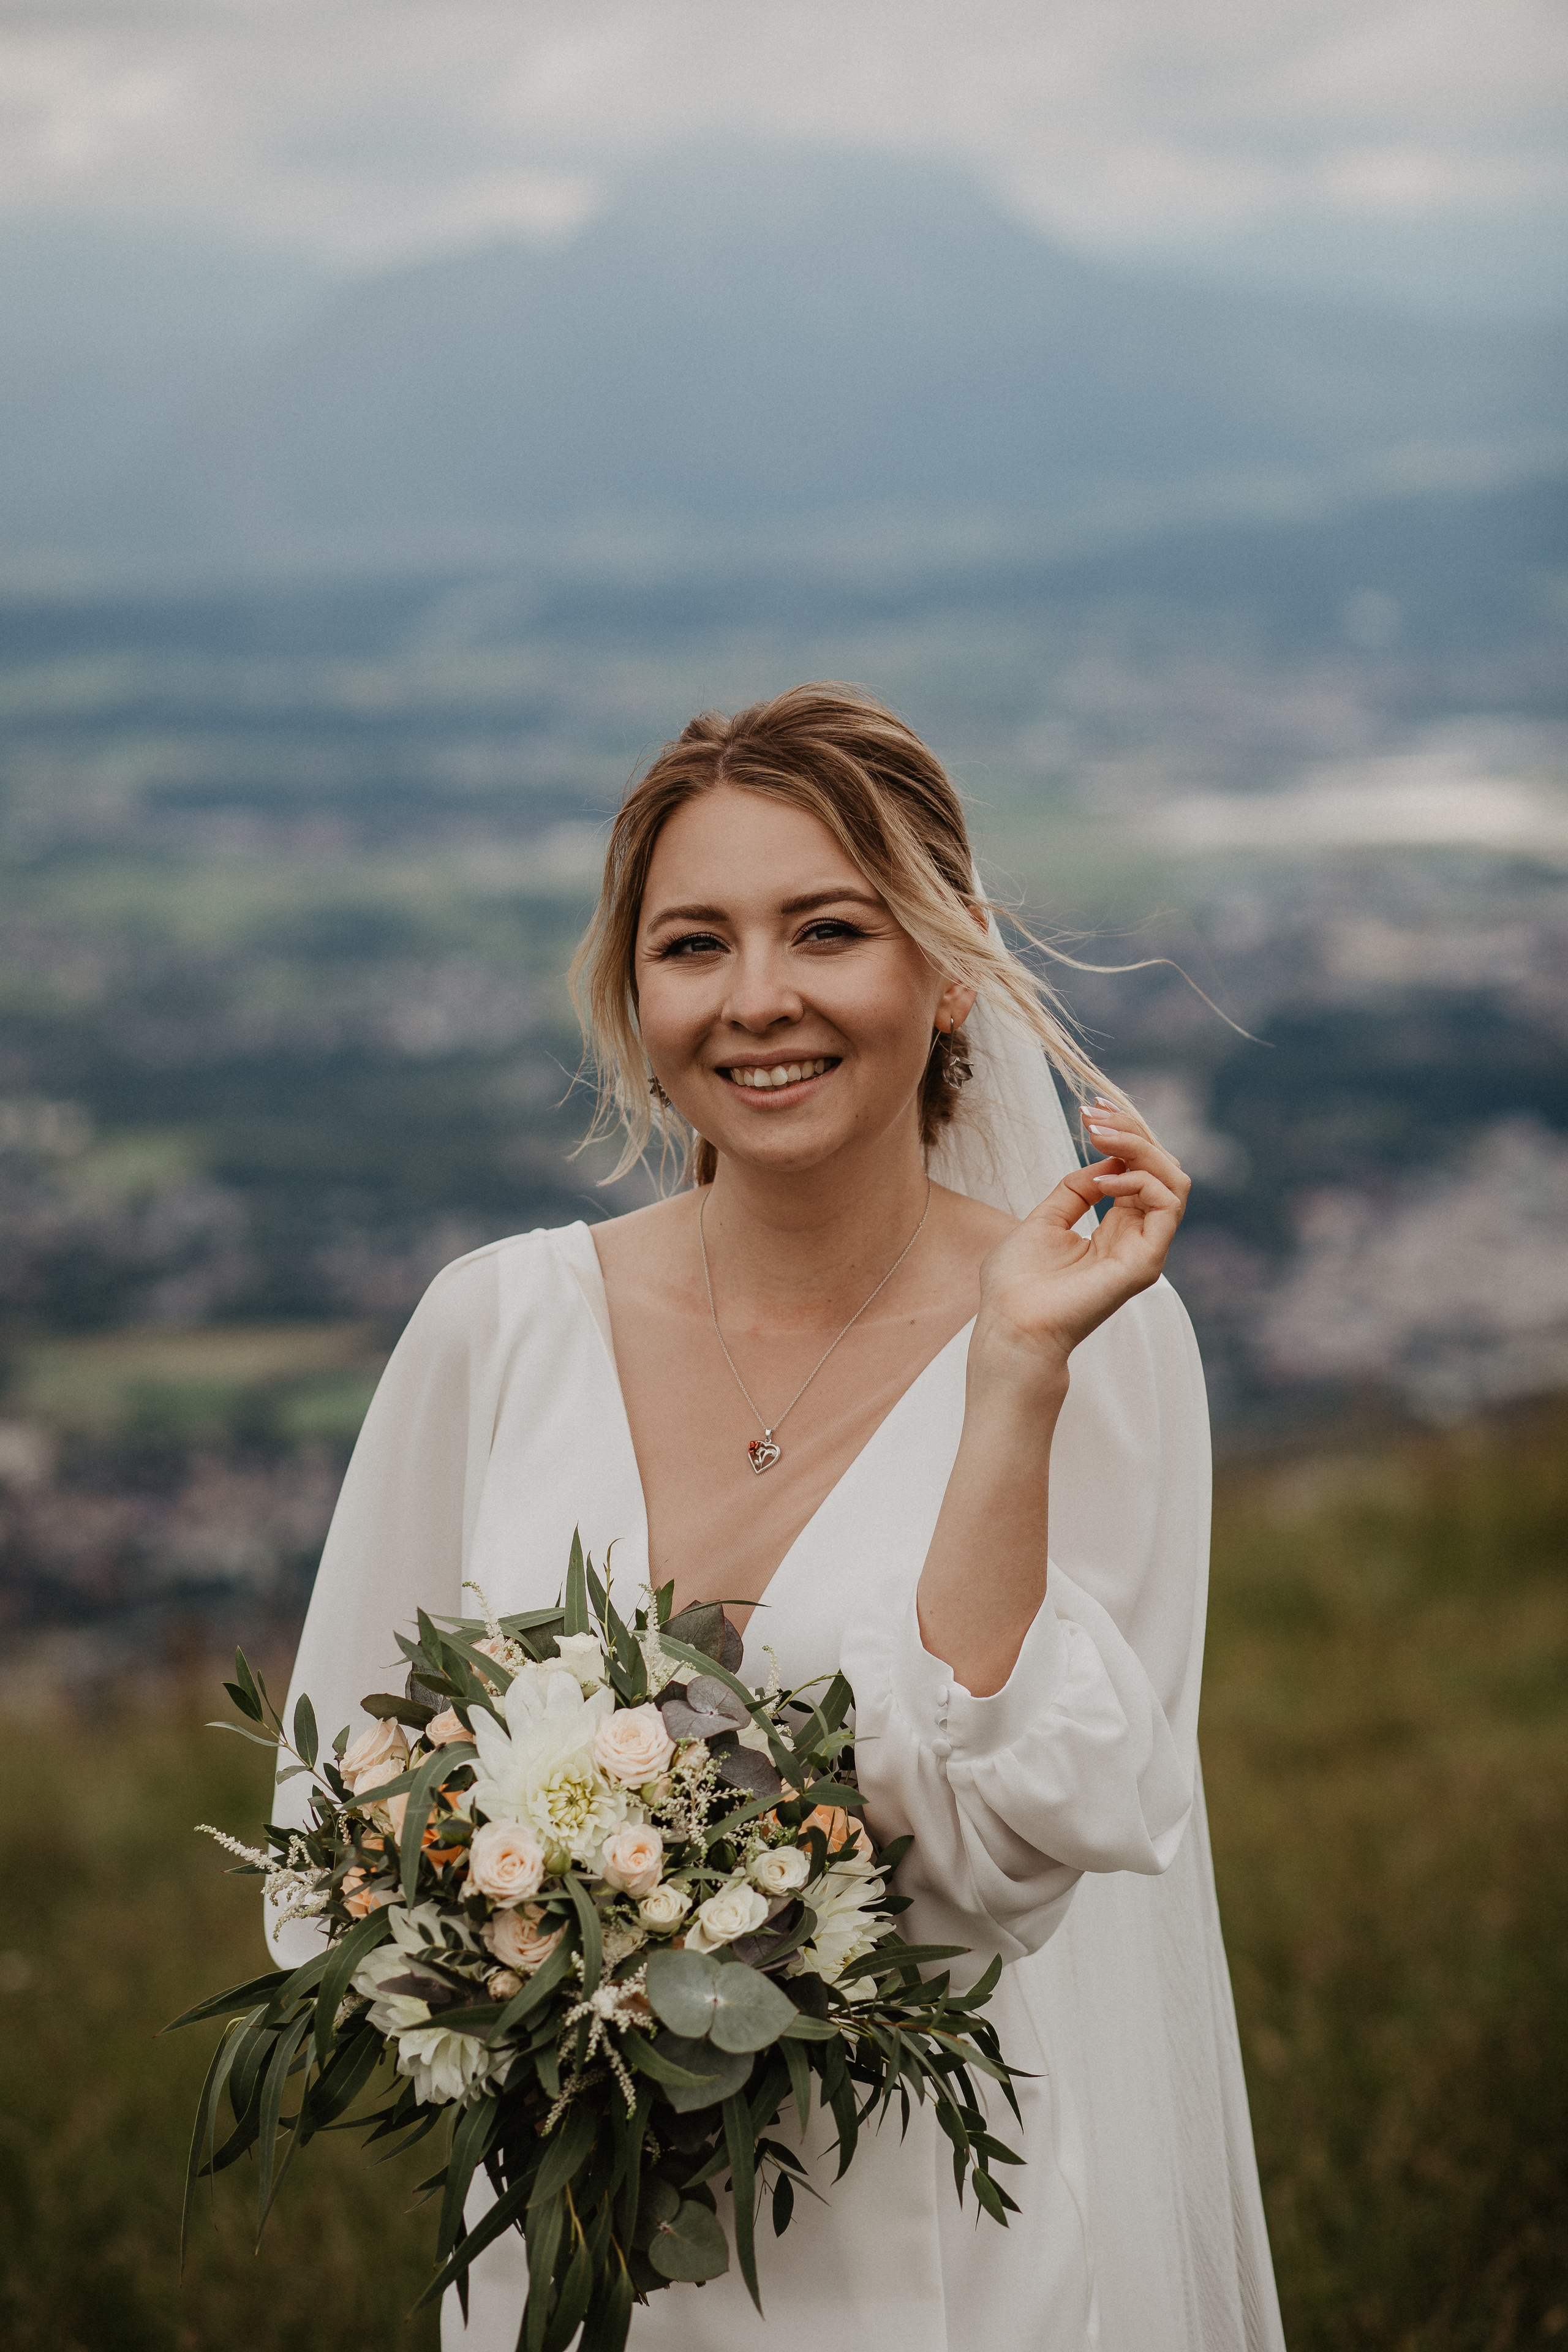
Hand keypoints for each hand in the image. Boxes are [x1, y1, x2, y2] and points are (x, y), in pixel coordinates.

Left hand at [972, 1095, 1190, 1391]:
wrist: (1010, 1326)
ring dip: (1140, 1148)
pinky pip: (1166, 1206)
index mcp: (1114, 1229)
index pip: (1139, 1170)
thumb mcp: (1044, 1219)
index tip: (1089, 1112)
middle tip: (1094, 1116)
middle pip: (1161, 1169)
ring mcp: (1144, 1250)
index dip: (1122, 1135)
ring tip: (1101, 1139)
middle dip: (1132, 1132)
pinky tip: (1104, 1182)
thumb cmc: (1017, 1284)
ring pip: (1173, 1181)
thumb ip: (1077, 1189)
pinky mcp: (1145, 1264)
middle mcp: (1135, 1237)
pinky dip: (1140, 1181)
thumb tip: (1104, 1161)